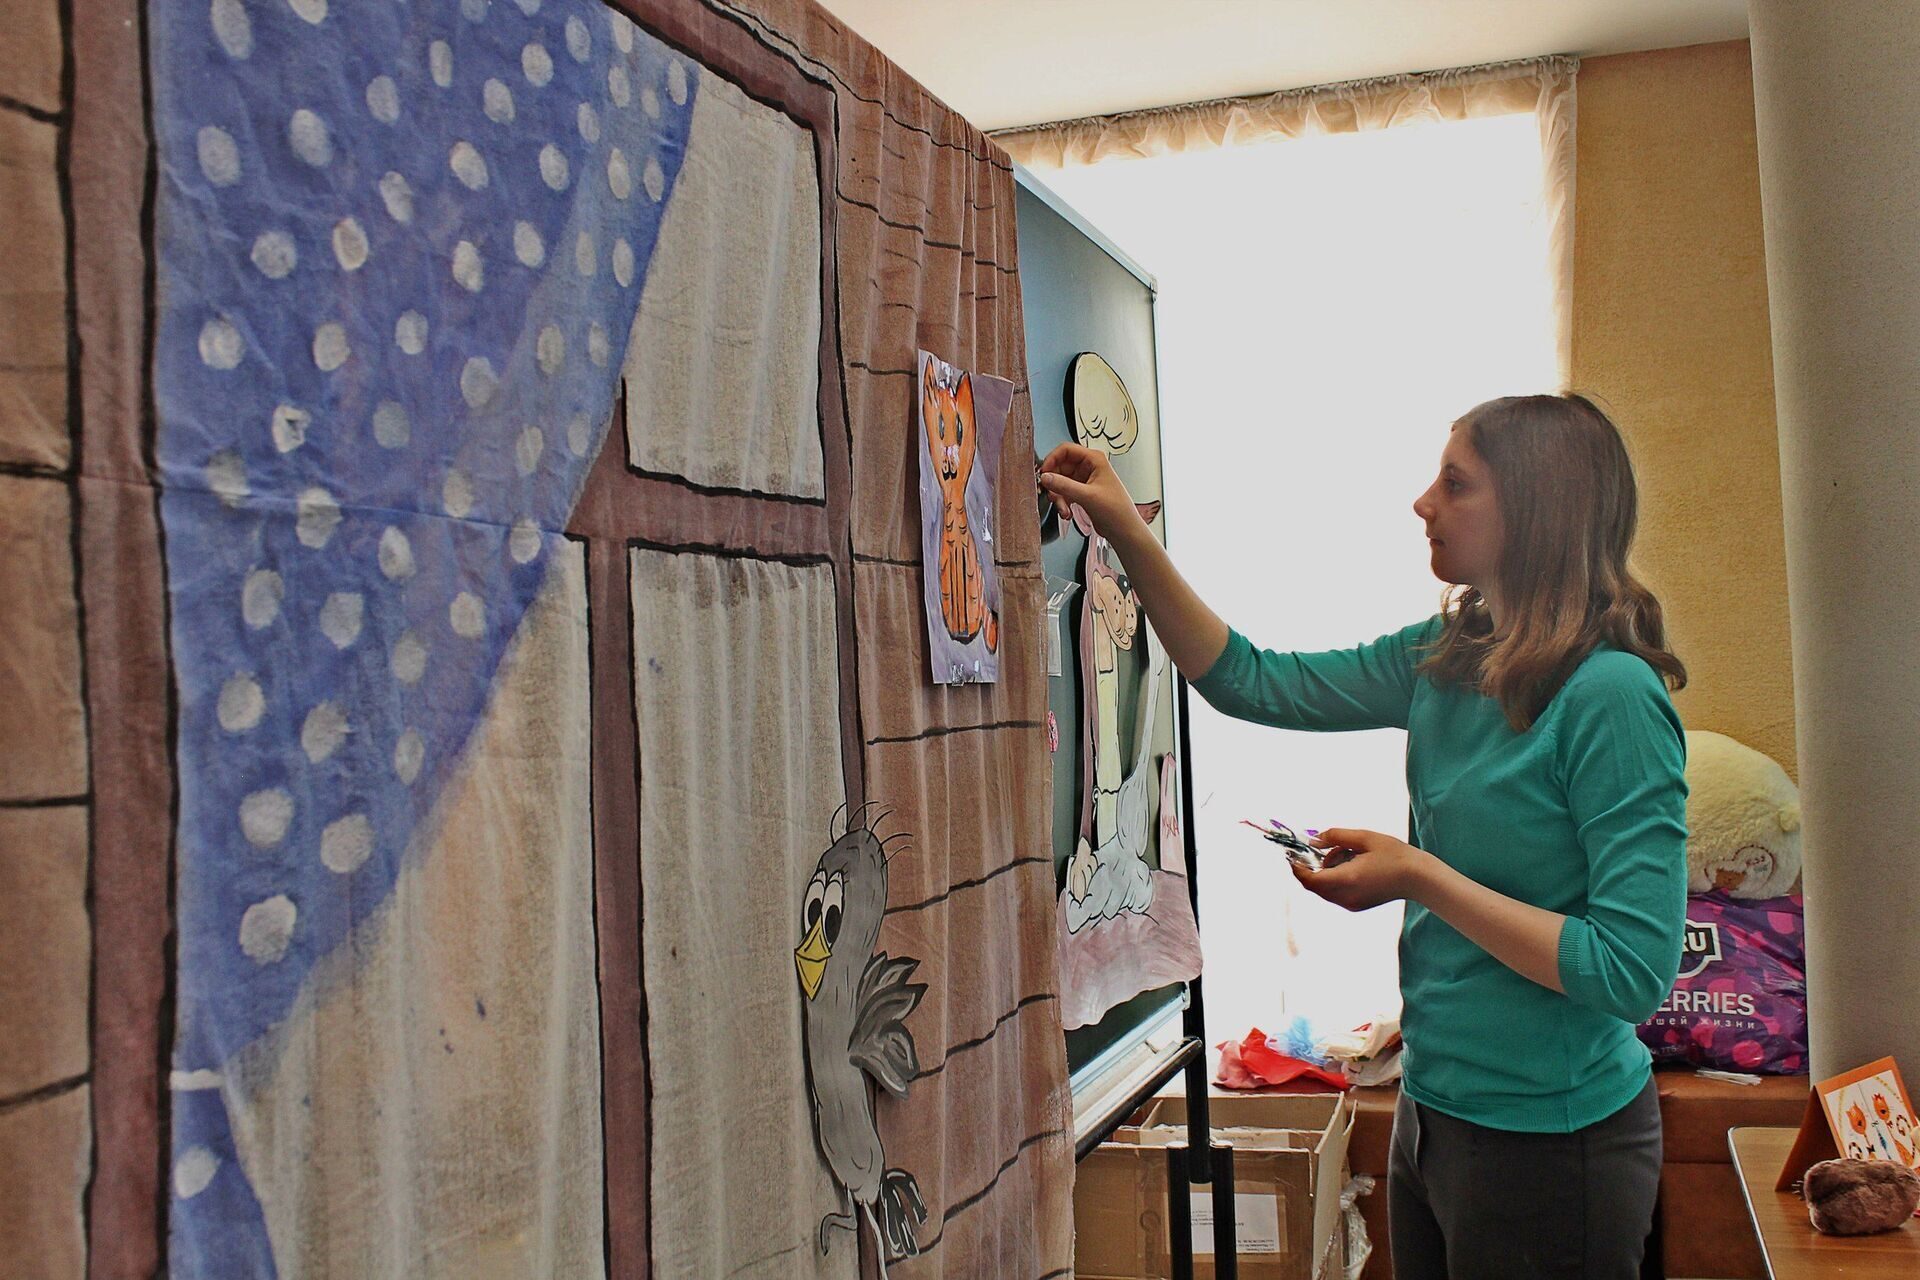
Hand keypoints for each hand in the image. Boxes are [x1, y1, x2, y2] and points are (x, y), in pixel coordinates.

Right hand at [1037, 442, 1144, 542]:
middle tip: (1051, 494)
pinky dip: (1062, 502)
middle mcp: (1088, 467)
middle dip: (1054, 483)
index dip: (1052, 459)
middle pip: (1060, 467)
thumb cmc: (1116, 510)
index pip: (1066, 450)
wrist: (1123, 530)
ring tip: (1063, 509)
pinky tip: (1067, 512)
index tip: (1044, 473)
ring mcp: (1084, 480)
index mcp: (1094, 459)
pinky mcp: (1081, 492)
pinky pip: (1064, 493)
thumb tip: (1045, 477)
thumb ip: (1064, 485)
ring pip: (1060, 482)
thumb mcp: (1088, 496)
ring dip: (1058, 496)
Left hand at [1289, 827, 1436, 911]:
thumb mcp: (1364, 837)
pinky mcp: (1356, 906)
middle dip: (1312, 866)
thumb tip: (1314, 839)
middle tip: (1323, 847)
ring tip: (1348, 853)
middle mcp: (1346, 897)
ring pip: (1324, 889)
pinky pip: (1334, 892)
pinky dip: (1334, 878)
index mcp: (1346, 880)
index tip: (1291, 853)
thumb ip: (1335, 837)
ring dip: (1325, 871)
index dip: (1296, 867)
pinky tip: (1353, 864)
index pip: (1309, 879)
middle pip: (1314, 885)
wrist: (1419, 878)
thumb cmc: (1395, 854)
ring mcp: (1351, 904)